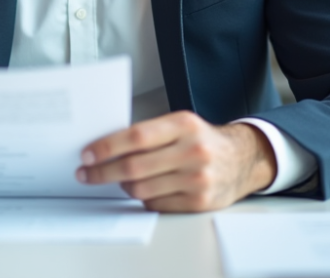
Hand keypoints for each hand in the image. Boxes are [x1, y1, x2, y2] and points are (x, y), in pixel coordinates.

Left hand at [76, 111, 274, 211]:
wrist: (242, 159)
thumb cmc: (202, 140)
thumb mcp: (180, 124)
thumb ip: (149, 133)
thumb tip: (105, 146)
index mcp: (184, 124)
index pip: (136, 136)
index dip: (107, 147)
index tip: (87, 154)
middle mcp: (193, 151)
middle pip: (134, 166)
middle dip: (103, 171)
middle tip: (87, 173)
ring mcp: (198, 178)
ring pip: (141, 189)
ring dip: (123, 186)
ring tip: (119, 180)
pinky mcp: (200, 201)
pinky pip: (156, 204)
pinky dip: (144, 198)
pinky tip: (144, 189)